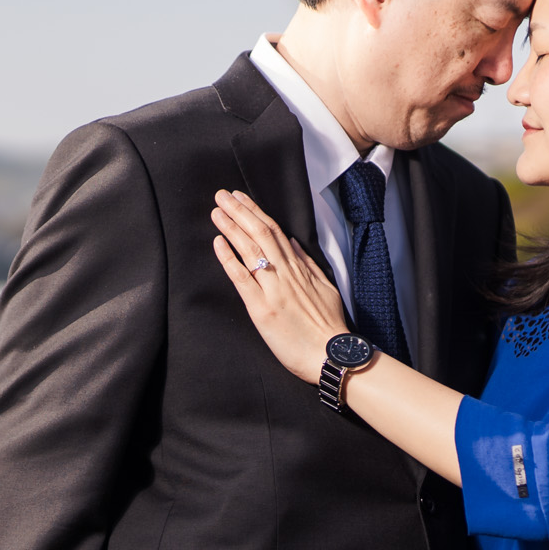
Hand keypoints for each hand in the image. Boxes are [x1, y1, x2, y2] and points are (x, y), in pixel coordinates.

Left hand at [211, 189, 349, 383]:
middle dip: (240, 212)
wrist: (331, 354)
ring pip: (251, 250)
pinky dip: (228, 258)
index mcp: (301, 269)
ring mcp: (273, 290)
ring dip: (232, 227)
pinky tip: (217, 242)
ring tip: (216, 211)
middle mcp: (286, 274)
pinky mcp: (261, 309)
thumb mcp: (326, 288)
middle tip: (222, 195)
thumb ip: (309, 265)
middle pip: (261, 234)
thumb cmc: (329, 326)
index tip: (241, 198)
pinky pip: (241, 278)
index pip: (276, 232)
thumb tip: (295, 243)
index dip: (256, 212)